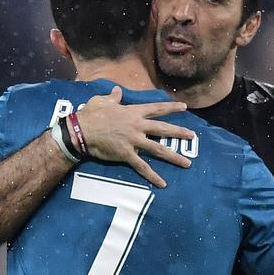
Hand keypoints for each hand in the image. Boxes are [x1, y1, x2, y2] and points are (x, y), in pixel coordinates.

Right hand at [74, 87, 194, 187]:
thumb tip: (117, 91)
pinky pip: (142, 167)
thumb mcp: (102, 101)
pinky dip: (153, 176)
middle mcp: (137, 126)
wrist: (80, 130)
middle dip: (179, 133)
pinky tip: (163, 183)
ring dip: (174, 156)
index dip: (171, 108)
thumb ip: (113, 97)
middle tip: (193, 136)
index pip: (157, 109)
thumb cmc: (90, 114)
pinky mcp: (126, 155)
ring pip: (158, 149)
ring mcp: (133, 141)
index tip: (184, 107)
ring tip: (187, 163)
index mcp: (133, 112)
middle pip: (163, 129)